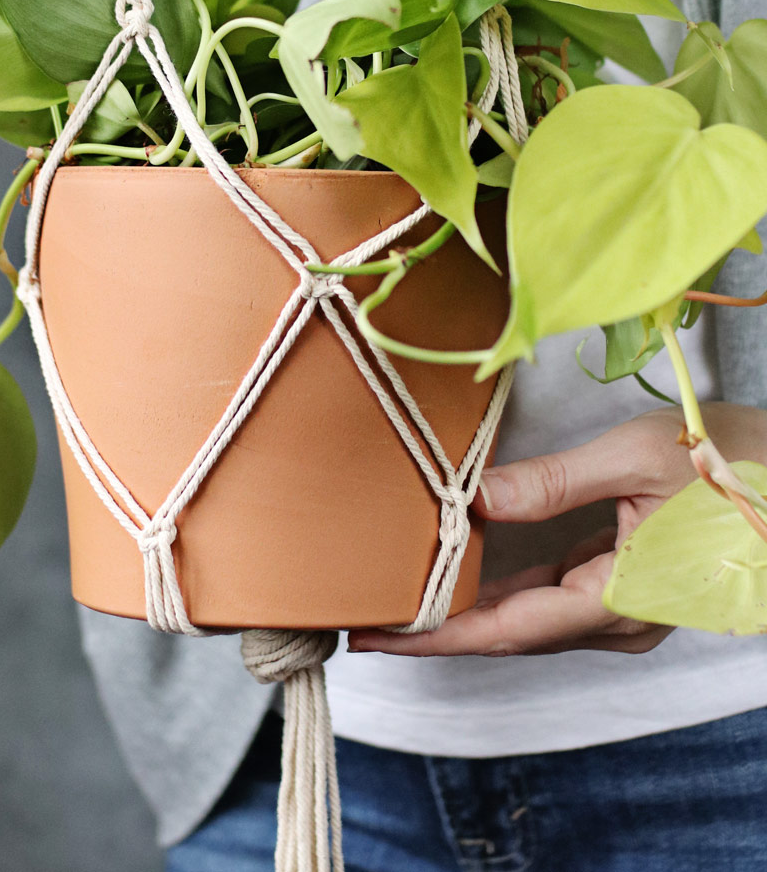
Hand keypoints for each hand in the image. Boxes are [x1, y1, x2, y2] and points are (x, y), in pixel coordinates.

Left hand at [347, 403, 766, 658]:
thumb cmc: (728, 463)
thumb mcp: (634, 458)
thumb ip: (553, 482)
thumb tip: (475, 497)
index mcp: (621, 598)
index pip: (508, 629)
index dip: (437, 636)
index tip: (377, 635)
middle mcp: (619, 618)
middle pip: (511, 630)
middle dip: (439, 626)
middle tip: (367, 611)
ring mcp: (625, 607)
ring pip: (530, 615)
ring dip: (468, 608)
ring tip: (401, 591)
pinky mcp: (627, 586)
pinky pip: (553, 595)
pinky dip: (505, 587)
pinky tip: (465, 568)